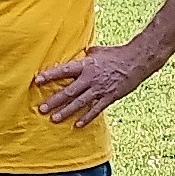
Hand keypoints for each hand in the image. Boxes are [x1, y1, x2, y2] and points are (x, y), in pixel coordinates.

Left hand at [31, 40, 159, 127]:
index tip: (37, 81)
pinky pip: (96, 109)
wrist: (137, 61)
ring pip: (79, 103)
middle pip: (69, 92)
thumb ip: (87, 55)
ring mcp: (100, 89)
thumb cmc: (117, 54)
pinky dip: (87, 118)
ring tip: (54, 119)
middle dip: (54, 101)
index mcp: (86, 65)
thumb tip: (81, 53)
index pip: (64, 71)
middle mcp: (90, 79)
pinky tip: (77, 124)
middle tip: (41, 109)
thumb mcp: (98, 51)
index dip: (50, 75)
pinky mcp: (109, 97)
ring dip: (66, 112)